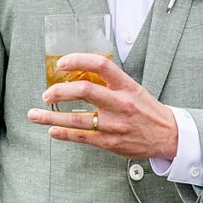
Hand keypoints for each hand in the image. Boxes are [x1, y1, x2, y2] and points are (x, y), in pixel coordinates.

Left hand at [27, 53, 177, 159]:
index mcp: (127, 86)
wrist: (168, 136)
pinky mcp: (111, 142)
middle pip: (84, 90)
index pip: (101, 65)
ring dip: (51, 117)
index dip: (78, 60)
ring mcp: (115, 124)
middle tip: (46, 94)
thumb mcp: (134, 90)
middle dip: (59, 91)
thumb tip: (81, 74)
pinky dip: (63, 133)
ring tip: (34, 114)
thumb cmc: (148, 111)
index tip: (62, 63)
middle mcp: (120, 103)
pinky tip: (53, 130)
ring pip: (76, 119)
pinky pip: (82, 137)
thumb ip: (110, 83)